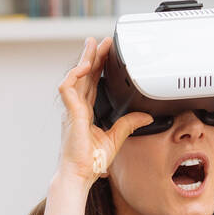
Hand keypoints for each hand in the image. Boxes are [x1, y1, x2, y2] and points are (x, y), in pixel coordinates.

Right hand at [57, 36, 154, 183]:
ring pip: (75, 77)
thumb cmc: (91, 161)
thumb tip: (146, 116)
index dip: (98, 68)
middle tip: (101, 41)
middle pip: (84, 76)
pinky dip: (74, 75)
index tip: (106, 54)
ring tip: (93, 46)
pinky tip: (84, 66)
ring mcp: (72, 109)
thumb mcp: (117, 138)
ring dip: (84, 59)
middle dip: (92, 56)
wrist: (81, 174)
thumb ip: (129, 123)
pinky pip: (67, 88)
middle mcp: (77, 108)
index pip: (92, 84)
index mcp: (86, 112)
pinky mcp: (70, 113)